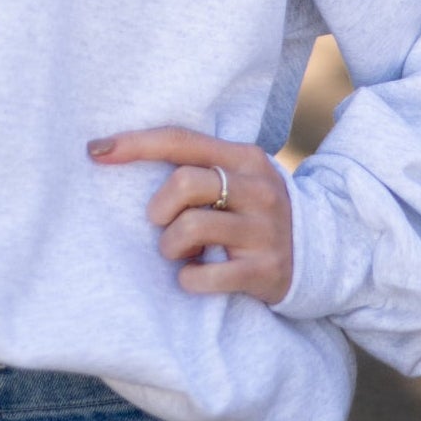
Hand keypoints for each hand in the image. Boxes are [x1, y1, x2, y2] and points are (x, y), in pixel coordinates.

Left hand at [87, 127, 293, 302]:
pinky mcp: (265, 271)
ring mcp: (263, 230)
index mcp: (244, 158)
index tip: (96, 150)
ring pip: (190, 229)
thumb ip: (200, 165)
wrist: (324, 251)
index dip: (134, 144)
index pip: (180, 141)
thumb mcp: (240, 176)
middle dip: (159, 209)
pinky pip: (205, 277)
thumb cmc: (257, 210)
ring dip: (171, 246)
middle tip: (162, 225)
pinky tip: (195, 277)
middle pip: (184, 183)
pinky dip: (188, 280)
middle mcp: (257, 189)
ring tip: (181, 253)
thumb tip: (127, 157)